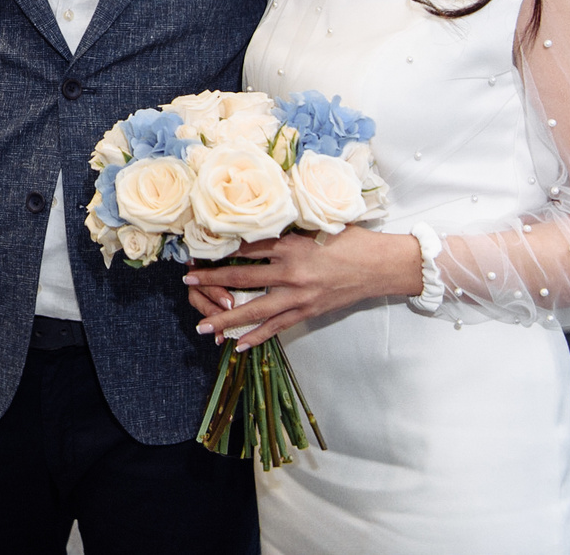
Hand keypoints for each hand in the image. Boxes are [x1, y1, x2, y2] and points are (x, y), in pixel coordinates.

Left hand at [182, 227, 423, 349]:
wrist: (382, 266)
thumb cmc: (352, 240)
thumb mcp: (317, 225)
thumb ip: (287, 228)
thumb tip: (257, 223)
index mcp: (292, 245)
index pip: (247, 247)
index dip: (221, 248)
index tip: (200, 249)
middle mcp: (292, 272)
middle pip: (242, 278)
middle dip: (212, 282)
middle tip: (187, 283)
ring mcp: (299, 296)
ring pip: (255, 310)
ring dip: (226, 319)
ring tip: (203, 326)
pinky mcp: (308, 312)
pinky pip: (277, 327)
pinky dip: (257, 337)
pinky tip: (239, 345)